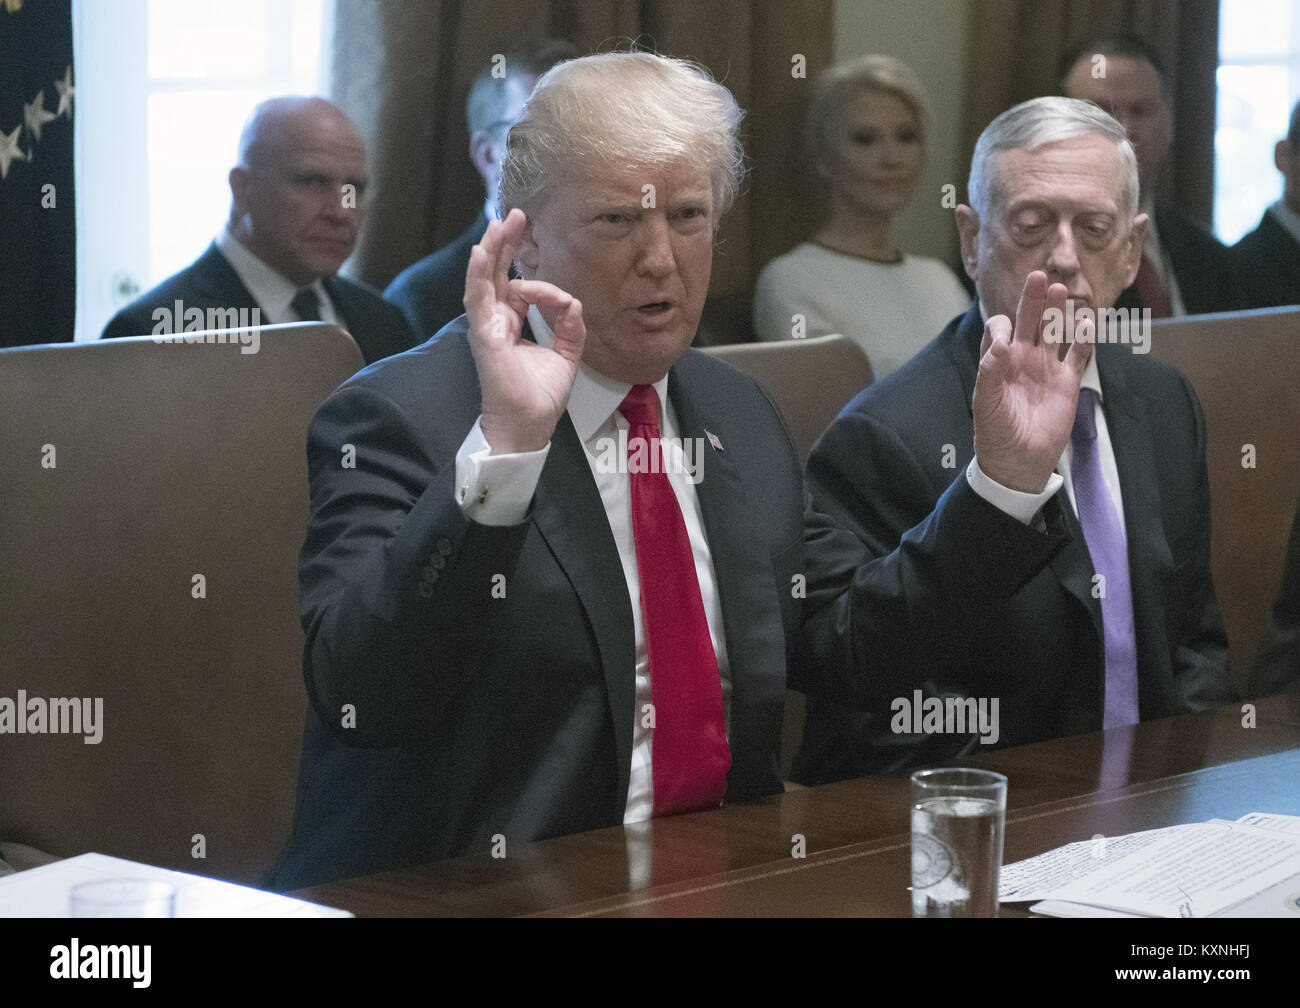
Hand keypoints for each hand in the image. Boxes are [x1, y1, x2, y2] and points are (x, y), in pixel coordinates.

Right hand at [464, 208, 585, 453]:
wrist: (528, 426)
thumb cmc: (539, 398)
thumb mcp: (566, 357)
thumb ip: (570, 328)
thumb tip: (573, 302)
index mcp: (511, 325)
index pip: (520, 289)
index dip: (543, 287)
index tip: (565, 303)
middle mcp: (496, 322)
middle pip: (496, 274)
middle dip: (505, 243)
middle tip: (517, 216)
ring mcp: (487, 327)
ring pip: (484, 279)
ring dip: (491, 249)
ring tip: (499, 223)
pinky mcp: (484, 336)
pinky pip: (477, 300)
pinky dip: (477, 274)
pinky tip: (480, 251)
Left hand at [972, 271, 1093, 492]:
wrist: (1018, 462)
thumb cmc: (995, 432)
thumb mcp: (985, 402)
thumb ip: (990, 370)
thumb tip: (1001, 341)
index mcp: (998, 363)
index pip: (999, 330)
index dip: (1002, 325)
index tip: (1005, 334)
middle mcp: (1023, 360)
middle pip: (1029, 322)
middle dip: (1032, 300)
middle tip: (1040, 276)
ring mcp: (1046, 369)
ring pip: (1053, 332)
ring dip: (1056, 312)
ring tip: (1060, 290)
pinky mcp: (1067, 382)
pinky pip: (1077, 355)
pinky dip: (1083, 340)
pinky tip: (1085, 323)